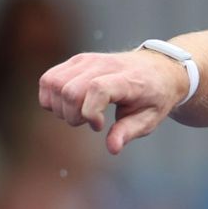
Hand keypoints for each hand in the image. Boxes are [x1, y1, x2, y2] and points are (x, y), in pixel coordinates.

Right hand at [38, 49, 189, 154]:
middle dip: (72, 115)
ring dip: (59, 107)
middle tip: (88, 123)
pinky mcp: (76, 61)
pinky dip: (50, 97)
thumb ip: (129, 132)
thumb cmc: (154, 96)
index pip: (97, 89)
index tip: (99, 126)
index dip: (90, 113)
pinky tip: (66, 107)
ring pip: (53, 82)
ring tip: (78, 115)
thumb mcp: (150, 118)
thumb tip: (112, 148)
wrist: (159, 68)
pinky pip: (49, 78)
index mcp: (126, 79)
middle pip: (69, 89)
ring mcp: (86, 61)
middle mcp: (103, 65)